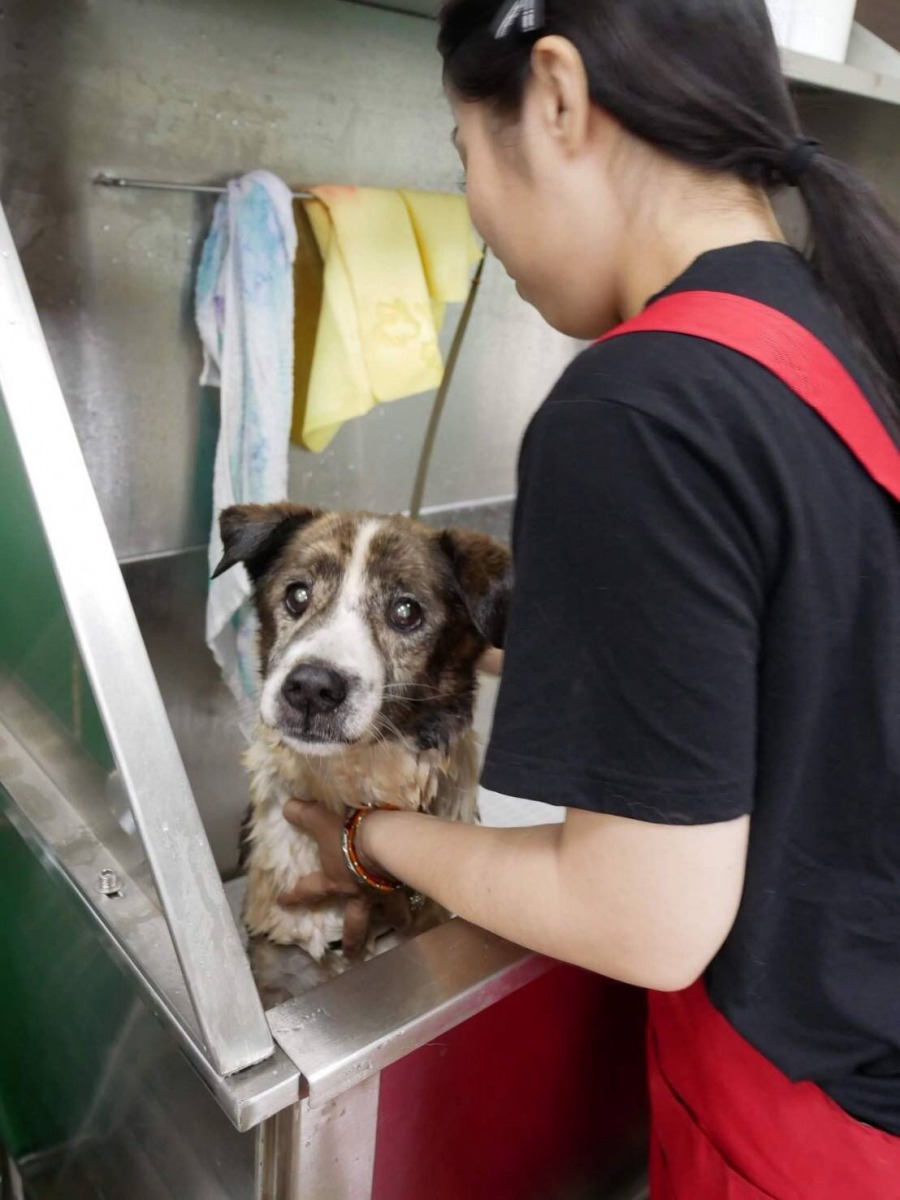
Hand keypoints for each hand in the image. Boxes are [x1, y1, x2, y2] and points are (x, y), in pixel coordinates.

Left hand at [278, 800, 411, 958]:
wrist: (387, 840)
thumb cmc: (350, 835)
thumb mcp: (323, 823)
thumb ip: (306, 816)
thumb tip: (286, 807)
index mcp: (335, 882)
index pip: (309, 891)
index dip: (294, 896)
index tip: (282, 904)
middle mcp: (359, 894)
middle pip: (355, 921)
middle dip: (353, 938)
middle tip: (352, 955)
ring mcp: (385, 892)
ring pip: (391, 912)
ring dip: (396, 920)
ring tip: (402, 927)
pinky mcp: (407, 883)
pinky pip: (411, 892)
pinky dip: (415, 895)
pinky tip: (421, 896)